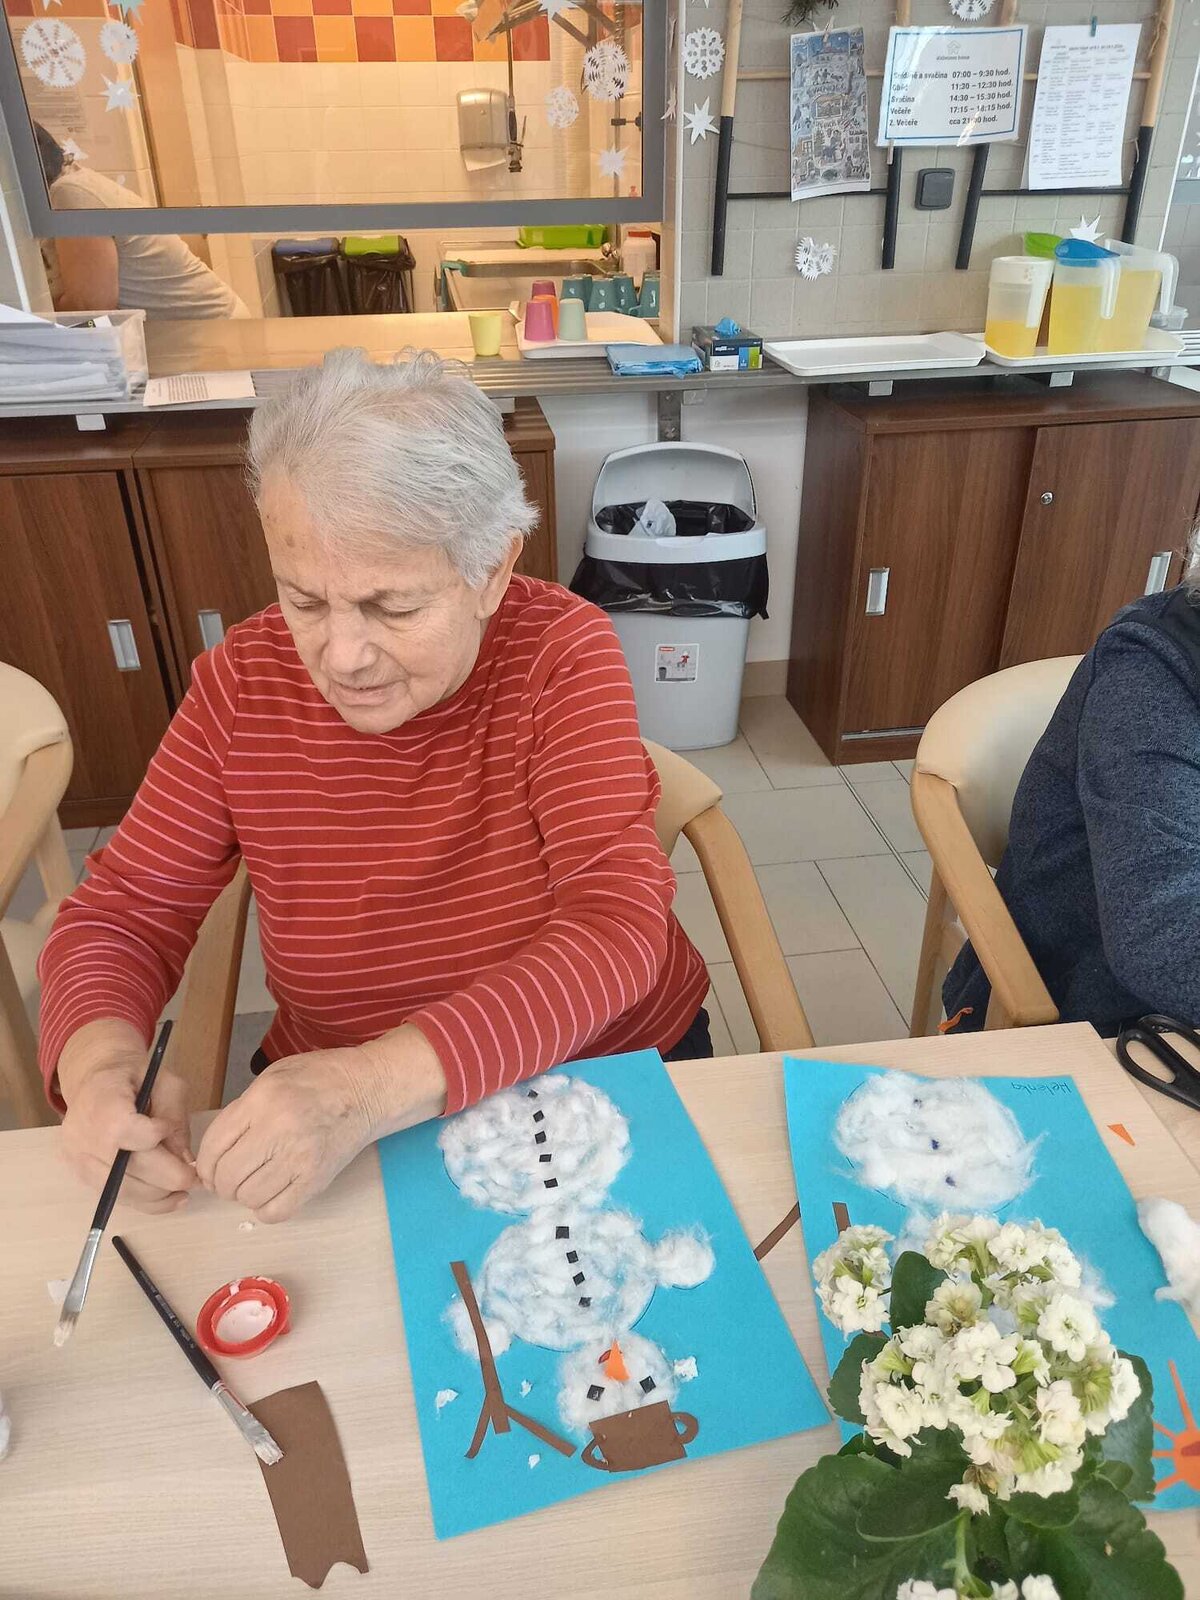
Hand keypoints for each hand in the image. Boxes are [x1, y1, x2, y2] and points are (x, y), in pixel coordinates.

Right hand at [58, 1020, 195, 1214]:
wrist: (95, 1079)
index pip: (127, 1130)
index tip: (169, 1129)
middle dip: (168, 1176)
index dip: (156, 1135)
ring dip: (158, 1196)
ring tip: (185, 1190)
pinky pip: (115, 1198)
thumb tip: (184, 1157)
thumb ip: (174, 1114)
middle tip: (196, 1177)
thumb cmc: (135, 1076)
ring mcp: (78, 1158)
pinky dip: (146, 1202)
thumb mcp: (164, 1081)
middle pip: (126, 1168)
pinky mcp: (81, 1175)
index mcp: (102, 1102)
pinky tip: (170, 1198)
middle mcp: (83, 1135)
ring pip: (121, 1191)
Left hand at [194, 1029, 446, 1222]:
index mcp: (263, 1100)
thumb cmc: (319, 1077)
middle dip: (220, 1183)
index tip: (209, 1169)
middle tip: (228, 1179)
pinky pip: (277, 1211)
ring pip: (249, 1197)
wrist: (369, 1089)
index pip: (214, 1146)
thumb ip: (242, 1109)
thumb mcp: (274, 1076)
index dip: (204, 1164)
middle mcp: (279, 1130)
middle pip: (228, 1176)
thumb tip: (216, 1152)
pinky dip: (265, 1209)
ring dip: (243, 1196)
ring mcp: (300, 1158)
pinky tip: (269, 1195)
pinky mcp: (317, 1179)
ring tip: (252, 1183)